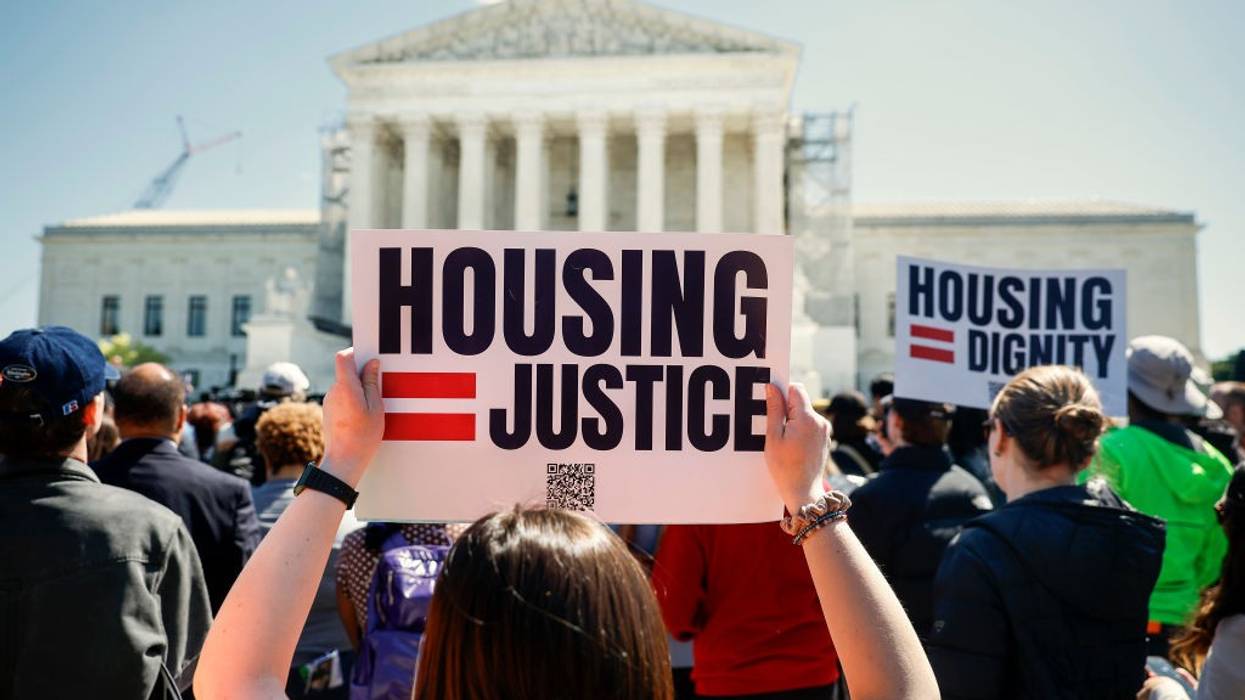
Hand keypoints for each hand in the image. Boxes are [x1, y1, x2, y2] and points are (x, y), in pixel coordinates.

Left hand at [320, 348, 383, 487]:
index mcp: (346, 387)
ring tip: (372, 407)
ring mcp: (329, 402)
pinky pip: (341, 398)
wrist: (343, 461)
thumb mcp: (376, 408)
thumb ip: (372, 383)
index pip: (344, 357)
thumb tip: (372, 363)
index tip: (369, 358)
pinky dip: (352, 400)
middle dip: (362, 375)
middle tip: (379, 387)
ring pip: (344, 386)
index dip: (355, 352)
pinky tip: (362, 416)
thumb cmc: (363, 436)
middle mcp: (333, 391)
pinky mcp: (328, 411)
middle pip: (346, 372)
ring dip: (358, 390)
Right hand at [765, 383, 831, 511]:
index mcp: (808, 418)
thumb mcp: (774, 437)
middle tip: (773, 427)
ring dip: (791, 420)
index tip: (770, 402)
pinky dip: (799, 429)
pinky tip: (791, 446)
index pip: (796, 389)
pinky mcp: (824, 439)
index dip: (782, 392)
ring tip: (781, 440)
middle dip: (785, 408)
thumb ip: (774, 409)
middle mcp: (820, 421)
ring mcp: (824, 431)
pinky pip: (809, 425)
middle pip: (800, 401)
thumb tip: (772, 387)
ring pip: (804, 414)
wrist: (804, 492)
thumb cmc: (785, 468)